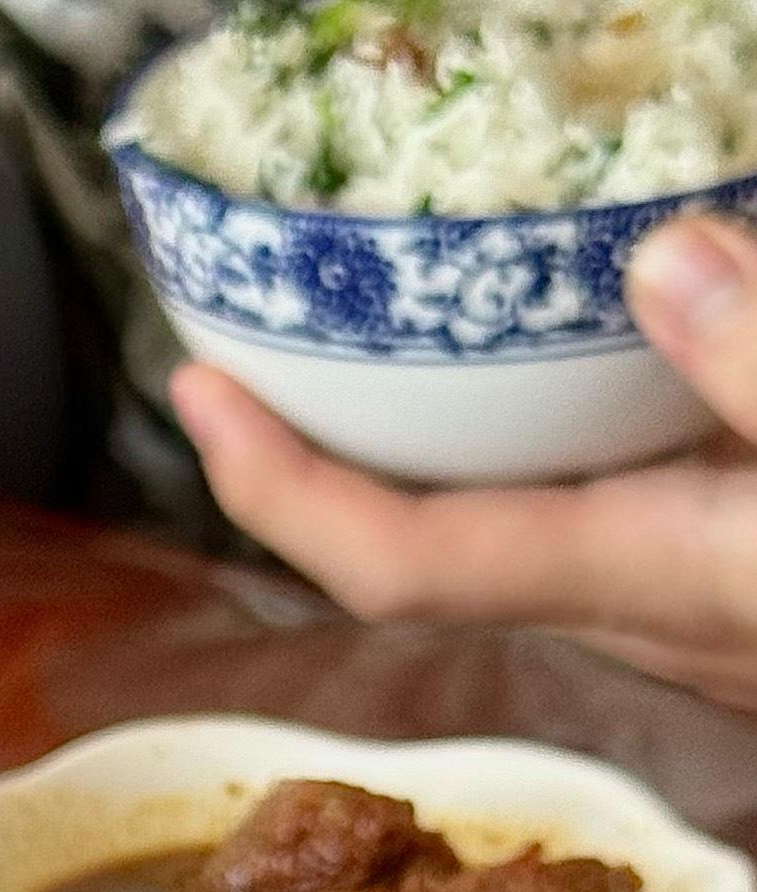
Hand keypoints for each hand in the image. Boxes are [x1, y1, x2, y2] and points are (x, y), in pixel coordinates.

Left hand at [170, 213, 756, 711]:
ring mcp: (660, 606)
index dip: (285, 491)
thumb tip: (658, 265)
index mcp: (645, 577)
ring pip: (476, 545)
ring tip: (321, 367)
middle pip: (410, 556)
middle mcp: (626, 613)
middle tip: (234, 364)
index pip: (406, 562)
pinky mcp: (700, 579)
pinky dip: (492, 459)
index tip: (205, 399)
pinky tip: (494, 386)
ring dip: (387, 468)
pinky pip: (555, 522)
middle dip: (305, 468)